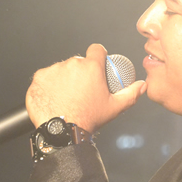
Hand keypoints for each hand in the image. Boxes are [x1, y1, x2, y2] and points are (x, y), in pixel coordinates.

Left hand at [26, 44, 145, 131]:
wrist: (62, 132)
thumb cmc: (88, 119)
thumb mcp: (114, 107)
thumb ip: (131, 93)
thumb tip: (142, 86)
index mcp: (91, 67)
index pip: (96, 49)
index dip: (98, 56)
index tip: (97, 65)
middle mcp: (71, 64)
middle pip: (78, 62)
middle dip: (80, 73)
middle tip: (82, 91)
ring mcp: (53, 70)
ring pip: (61, 70)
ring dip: (64, 79)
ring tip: (67, 97)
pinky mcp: (39, 78)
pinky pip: (45, 77)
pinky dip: (49, 85)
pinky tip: (54, 97)